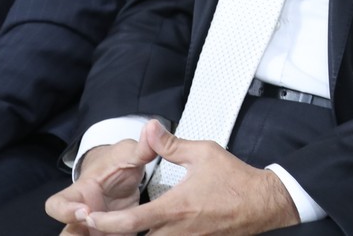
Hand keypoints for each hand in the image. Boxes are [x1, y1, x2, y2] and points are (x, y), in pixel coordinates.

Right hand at [46, 130, 159, 234]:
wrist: (125, 175)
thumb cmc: (118, 163)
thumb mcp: (130, 153)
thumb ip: (141, 148)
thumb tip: (153, 127)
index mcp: (79, 193)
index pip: (57, 205)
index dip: (65, 211)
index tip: (85, 211)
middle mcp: (82, 214)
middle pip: (67, 233)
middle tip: (96, 232)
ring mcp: (95, 228)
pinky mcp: (112, 235)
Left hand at [78, 120, 298, 234]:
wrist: (263, 203)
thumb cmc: (235, 179)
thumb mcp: (202, 153)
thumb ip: (170, 144)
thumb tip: (150, 128)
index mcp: (173, 208)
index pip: (129, 222)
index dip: (104, 222)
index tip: (89, 216)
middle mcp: (177, 232)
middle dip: (114, 232)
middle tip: (96, 221)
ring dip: (134, 233)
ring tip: (115, 224)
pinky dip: (154, 235)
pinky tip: (146, 227)